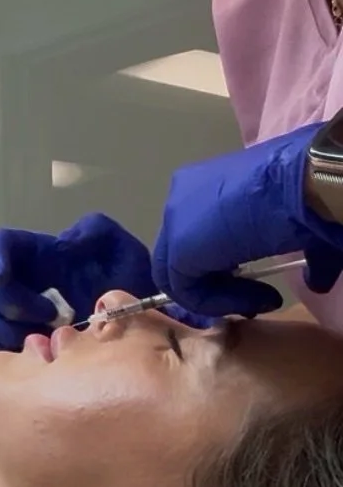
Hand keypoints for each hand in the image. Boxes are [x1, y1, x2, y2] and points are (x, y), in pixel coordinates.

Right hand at [0, 213, 160, 350]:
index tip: (2, 277)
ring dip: (6, 328)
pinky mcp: (27, 345)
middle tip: (49, 316)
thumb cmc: (133, 283)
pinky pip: (0, 350)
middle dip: (8, 302)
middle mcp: (23, 282)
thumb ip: (96, 232)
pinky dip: (11, 356)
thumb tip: (66, 238)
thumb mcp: (122, 249)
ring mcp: (22, 315)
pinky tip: (43, 358)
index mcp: (38, 254)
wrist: (146, 323)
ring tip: (48, 340)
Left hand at [152, 124, 342, 316]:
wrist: (302, 184)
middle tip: (252, 297)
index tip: (255, 283)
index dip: (221, 266)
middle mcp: (180, 197)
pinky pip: (186, 289)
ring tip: (258, 300)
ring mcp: (175, 220)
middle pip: (182, 254)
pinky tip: (252, 299)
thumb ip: (276, 244)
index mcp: (202, 184)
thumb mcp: (282, 217)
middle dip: (215, 282)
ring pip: (180, 274)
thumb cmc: (300, 195)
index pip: (195, 235)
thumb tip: (312, 282)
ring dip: (219, 296)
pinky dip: (217, 302)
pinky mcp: (179, 247)